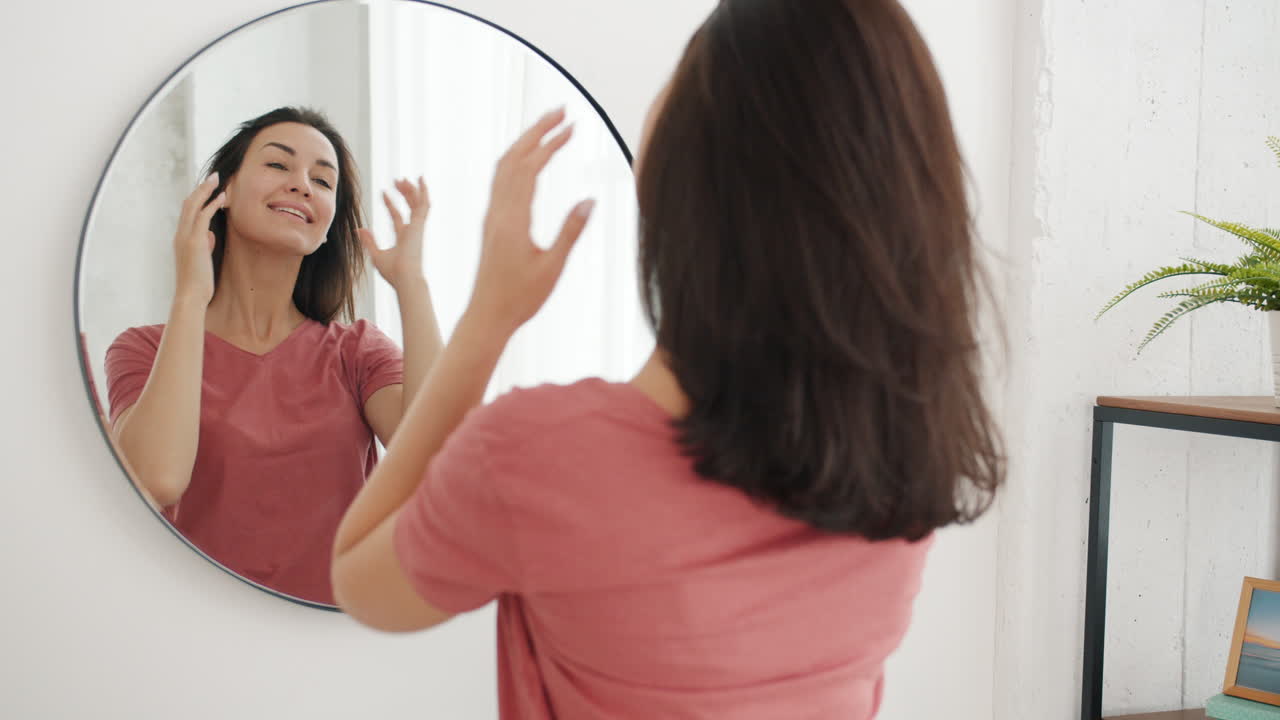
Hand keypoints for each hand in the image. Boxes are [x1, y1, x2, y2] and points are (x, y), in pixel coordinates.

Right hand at [173, 173, 224, 305]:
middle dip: (201, 188)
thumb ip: (204, 244)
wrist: (191, 295)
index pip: (187, 210)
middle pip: (188, 203)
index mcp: (181, 237)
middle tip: (214, 176)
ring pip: (193, 205)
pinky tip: (222, 198)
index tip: (208, 187)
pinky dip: (212, 205)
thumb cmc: (198, 280)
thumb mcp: (202, 259)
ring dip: (206, 190)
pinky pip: (202, 216)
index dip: (197, 196)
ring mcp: (186, 236)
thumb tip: (209, 235)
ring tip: (218, 179)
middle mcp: (180, 233)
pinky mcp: (194, 241)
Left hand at [362, 177, 428, 290]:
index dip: (390, 204)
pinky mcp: (420, 225)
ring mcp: (418, 227)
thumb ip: (369, 241)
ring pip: (417, 203)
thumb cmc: (393, 272)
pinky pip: (424, 205)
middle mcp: (413, 231)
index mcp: (404, 238)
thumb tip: (359, 229)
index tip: (383, 192)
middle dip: (405, 194)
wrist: (405, 277)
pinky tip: (419, 180)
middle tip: (398, 181)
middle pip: (410, 207)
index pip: (397, 217)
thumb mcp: (376, 255)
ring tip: (403, 178)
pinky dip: (423, 192)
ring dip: (411, 190)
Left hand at [467, 108, 594, 333]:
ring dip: (525, 141)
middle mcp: (498, 211)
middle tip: (561, 110)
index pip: (531, 167)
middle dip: (537, 130)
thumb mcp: (552, 267)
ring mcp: (492, 215)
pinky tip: (530, 160)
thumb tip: (591, 199)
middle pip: (514, 157)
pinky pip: (500, 180)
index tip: (573, 126)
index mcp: (513, 219)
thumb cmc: (520, 298)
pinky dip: (516, 159)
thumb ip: (571, 231)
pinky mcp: (492, 223)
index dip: (551, 143)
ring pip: (504, 166)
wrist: (487, 316)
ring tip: (548, 126)